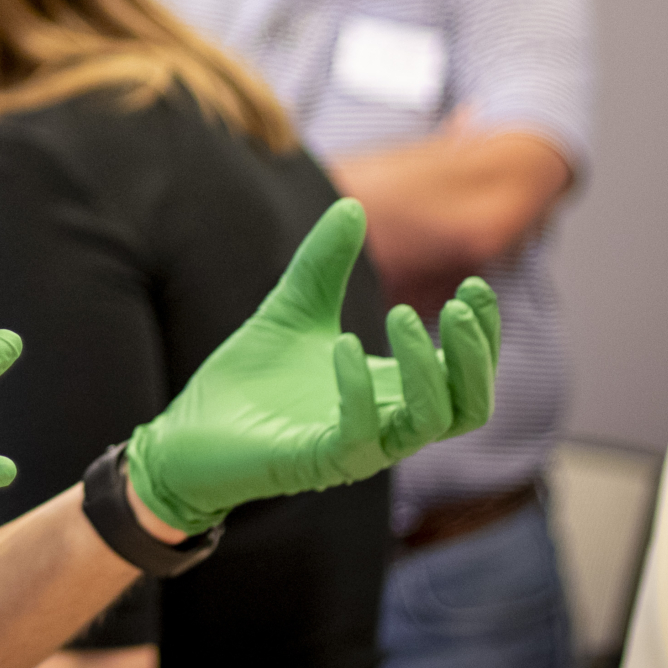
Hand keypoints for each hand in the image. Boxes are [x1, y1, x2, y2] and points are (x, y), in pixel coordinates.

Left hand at [124, 200, 498, 534]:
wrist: (185, 433)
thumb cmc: (248, 380)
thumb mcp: (292, 308)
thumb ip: (324, 263)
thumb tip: (352, 205)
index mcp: (392, 390)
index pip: (466, 375)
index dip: (483, 333)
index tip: (476, 282)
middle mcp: (387, 423)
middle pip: (469, 406)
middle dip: (474, 354)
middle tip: (459, 302)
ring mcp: (357, 447)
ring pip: (430, 423)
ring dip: (428, 369)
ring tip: (402, 314)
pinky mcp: (319, 462)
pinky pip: (361, 434)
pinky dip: (359, 387)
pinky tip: (342, 344)